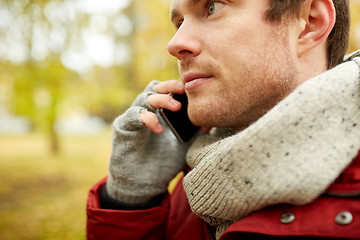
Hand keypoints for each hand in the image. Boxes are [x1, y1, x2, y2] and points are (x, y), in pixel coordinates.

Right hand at [106, 80, 190, 204]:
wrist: (144, 185)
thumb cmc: (163, 163)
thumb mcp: (184, 145)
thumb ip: (194, 132)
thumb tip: (210, 121)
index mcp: (159, 113)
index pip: (166, 91)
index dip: (177, 87)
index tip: (192, 89)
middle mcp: (145, 111)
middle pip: (154, 88)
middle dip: (169, 86)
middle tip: (183, 89)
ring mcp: (133, 118)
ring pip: (144, 98)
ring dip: (160, 99)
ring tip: (176, 107)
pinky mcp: (123, 128)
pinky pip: (133, 115)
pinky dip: (146, 118)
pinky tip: (159, 129)